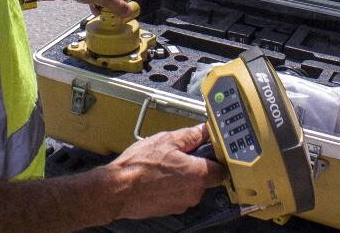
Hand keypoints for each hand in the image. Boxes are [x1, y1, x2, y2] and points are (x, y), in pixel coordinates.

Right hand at [103, 124, 226, 219]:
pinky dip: (172, 186)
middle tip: (180, 153)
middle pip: (206, 177)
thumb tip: (203, 131)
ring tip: (164, 164)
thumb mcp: (166, 140)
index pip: (221, 167)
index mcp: (198, 174)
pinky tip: (157, 176)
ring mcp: (182, 203)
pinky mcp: (170, 209)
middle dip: (196, 165)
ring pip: (191, 186)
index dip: (215, 156)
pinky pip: (178, 194)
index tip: (208, 148)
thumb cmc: (139, 167)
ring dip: (182, 175)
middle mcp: (194, 193)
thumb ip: (190, 135)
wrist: (117, 189)